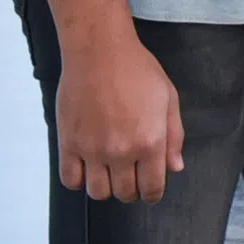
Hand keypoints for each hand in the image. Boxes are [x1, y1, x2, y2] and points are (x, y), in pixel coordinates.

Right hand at [56, 24, 185, 202]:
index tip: (148, 187)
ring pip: (98, 193)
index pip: (152, 189)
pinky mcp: (69, 143)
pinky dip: (78, 179)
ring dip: (105, 186)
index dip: (152, 192)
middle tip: (128, 172)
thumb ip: (174, 136)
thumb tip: (175, 168)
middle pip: (125, 194)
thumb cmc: (137, 69)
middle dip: (130, 188)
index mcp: (150, 142)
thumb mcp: (168, 97)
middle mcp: (121, 151)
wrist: (99, 49)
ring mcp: (92, 149)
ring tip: (107, 169)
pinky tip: (86, 165)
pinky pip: (70, 180)